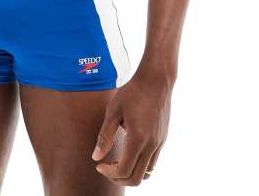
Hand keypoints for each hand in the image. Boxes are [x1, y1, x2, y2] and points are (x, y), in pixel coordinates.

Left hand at [91, 70, 172, 185]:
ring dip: (130, 173)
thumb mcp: (113, 111)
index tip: (99, 164)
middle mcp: (151, 145)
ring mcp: (159, 143)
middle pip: (136, 179)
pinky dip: (139, 164)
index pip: (124, 171)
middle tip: (106, 167)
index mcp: (138, 139)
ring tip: (116, 160)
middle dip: (119, 178)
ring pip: (147, 173)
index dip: (109, 173)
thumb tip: (96, 158)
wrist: (156, 80)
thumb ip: (104, 136)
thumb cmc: (132, 92)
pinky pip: (152, 162)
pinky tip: (128, 150)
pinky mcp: (163, 139)